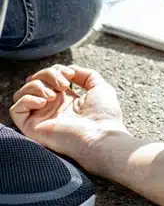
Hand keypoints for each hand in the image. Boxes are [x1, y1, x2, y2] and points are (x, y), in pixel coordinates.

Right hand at [9, 65, 128, 169]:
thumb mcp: (100, 87)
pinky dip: (27, 100)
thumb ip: (86, 75)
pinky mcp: (32, 127)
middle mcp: (51, 107)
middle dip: (47, 74)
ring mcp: (41, 117)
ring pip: (21, 93)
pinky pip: (16, 109)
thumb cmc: (105, 115)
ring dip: (36, 86)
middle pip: (34, 81)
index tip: (70, 74)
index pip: (48, 77)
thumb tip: (70, 69)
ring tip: (54, 95)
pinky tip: (44, 102)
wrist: (101, 136)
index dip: (56, 70)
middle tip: (63, 85)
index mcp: (65, 98)